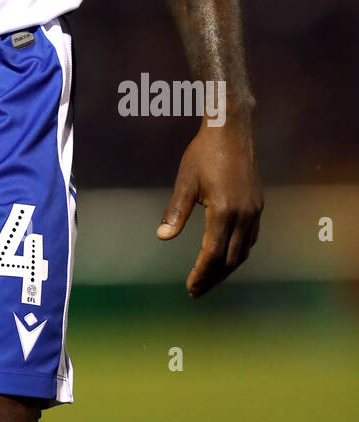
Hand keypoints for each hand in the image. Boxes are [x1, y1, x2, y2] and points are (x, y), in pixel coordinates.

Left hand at [157, 121, 262, 296]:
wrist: (232, 130)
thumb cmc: (204, 153)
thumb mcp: (186, 181)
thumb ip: (176, 212)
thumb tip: (163, 237)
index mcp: (225, 212)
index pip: (213, 255)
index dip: (202, 274)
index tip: (190, 288)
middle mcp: (244, 216)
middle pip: (231, 260)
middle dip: (213, 278)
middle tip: (196, 291)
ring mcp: (255, 212)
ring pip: (244, 252)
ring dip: (227, 269)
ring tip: (209, 279)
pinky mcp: (258, 206)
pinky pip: (251, 239)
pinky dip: (238, 253)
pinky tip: (227, 256)